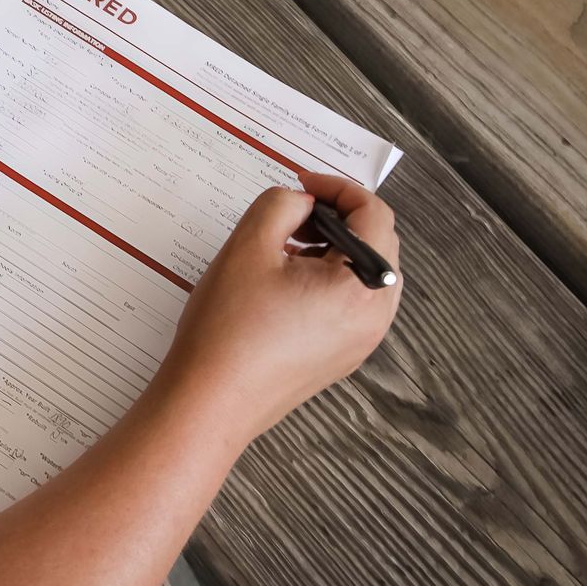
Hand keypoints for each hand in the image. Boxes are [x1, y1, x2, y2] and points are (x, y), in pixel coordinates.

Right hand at [156, 172, 402, 443]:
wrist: (211, 401)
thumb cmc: (227, 329)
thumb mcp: (248, 246)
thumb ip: (281, 205)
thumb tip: (301, 202)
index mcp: (364, 285)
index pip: (374, 215)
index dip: (338, 187)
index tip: (301, 184)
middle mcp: (375, 316)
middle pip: (376, 243)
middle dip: (336, 217)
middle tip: (290, 214)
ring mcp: (360, 341)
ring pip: (362, 272)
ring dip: (330, 248)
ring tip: (281, 247)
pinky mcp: (340, 356)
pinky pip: (348, 302)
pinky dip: (325, 278)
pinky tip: (282, 282)